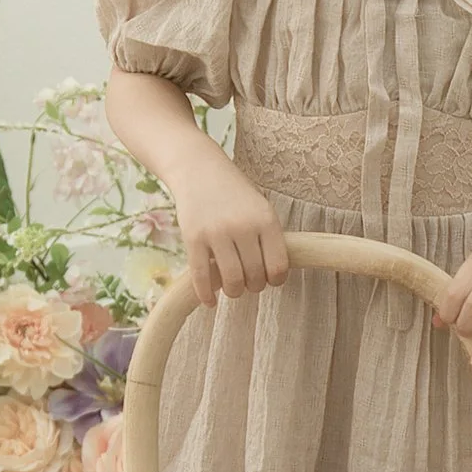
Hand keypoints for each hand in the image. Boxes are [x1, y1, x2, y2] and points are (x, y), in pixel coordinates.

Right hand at [169, 149, 288, 308]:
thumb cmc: (235, 193)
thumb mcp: (260, 208)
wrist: (199, 169)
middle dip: (254, 285)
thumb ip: (268, 238)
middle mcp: (242, 227)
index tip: (270, 279)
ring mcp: (216, 233)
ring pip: (231, 281)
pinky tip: (209, 302)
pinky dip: (205, 295)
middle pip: (255, 276)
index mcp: (265, 219)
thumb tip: (273, 276)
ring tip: (233, 287)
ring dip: (234, 291)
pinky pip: (201, 277)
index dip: (276, 280)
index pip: (278, 266)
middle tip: (249, 281)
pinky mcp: (193, 238)